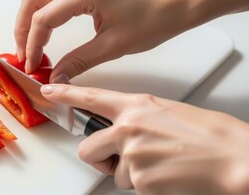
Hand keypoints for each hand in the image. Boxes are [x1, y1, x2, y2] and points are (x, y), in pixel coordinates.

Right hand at [14, 0, 190, 79]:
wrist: (175, 3)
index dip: (32, 44)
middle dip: (22, 28)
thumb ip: (78, 62)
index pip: (43, 18)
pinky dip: (43, 11)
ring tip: (30, 44)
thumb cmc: (153, 20)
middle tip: (24, 54)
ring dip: (29, 18)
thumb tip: (56, 77)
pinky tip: (45, 29)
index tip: (32, 64)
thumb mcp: (112, 47)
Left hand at [40, 83, 248, 194]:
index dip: (66, 95)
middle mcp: (128, 128)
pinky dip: (146, 187)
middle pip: (86, 148)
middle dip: (98, 158)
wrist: (234, 157)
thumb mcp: (166, 112)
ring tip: (160, 165)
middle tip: (119, 159)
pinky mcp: (141, 180)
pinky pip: (132, 187)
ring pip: (113, 173)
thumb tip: (121, 128)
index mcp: (136, 106)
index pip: (91, 97)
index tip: (49, 92)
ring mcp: (132, 154)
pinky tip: (167, 176)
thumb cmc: (209, 134)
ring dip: (130, 174)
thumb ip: (137, 117)